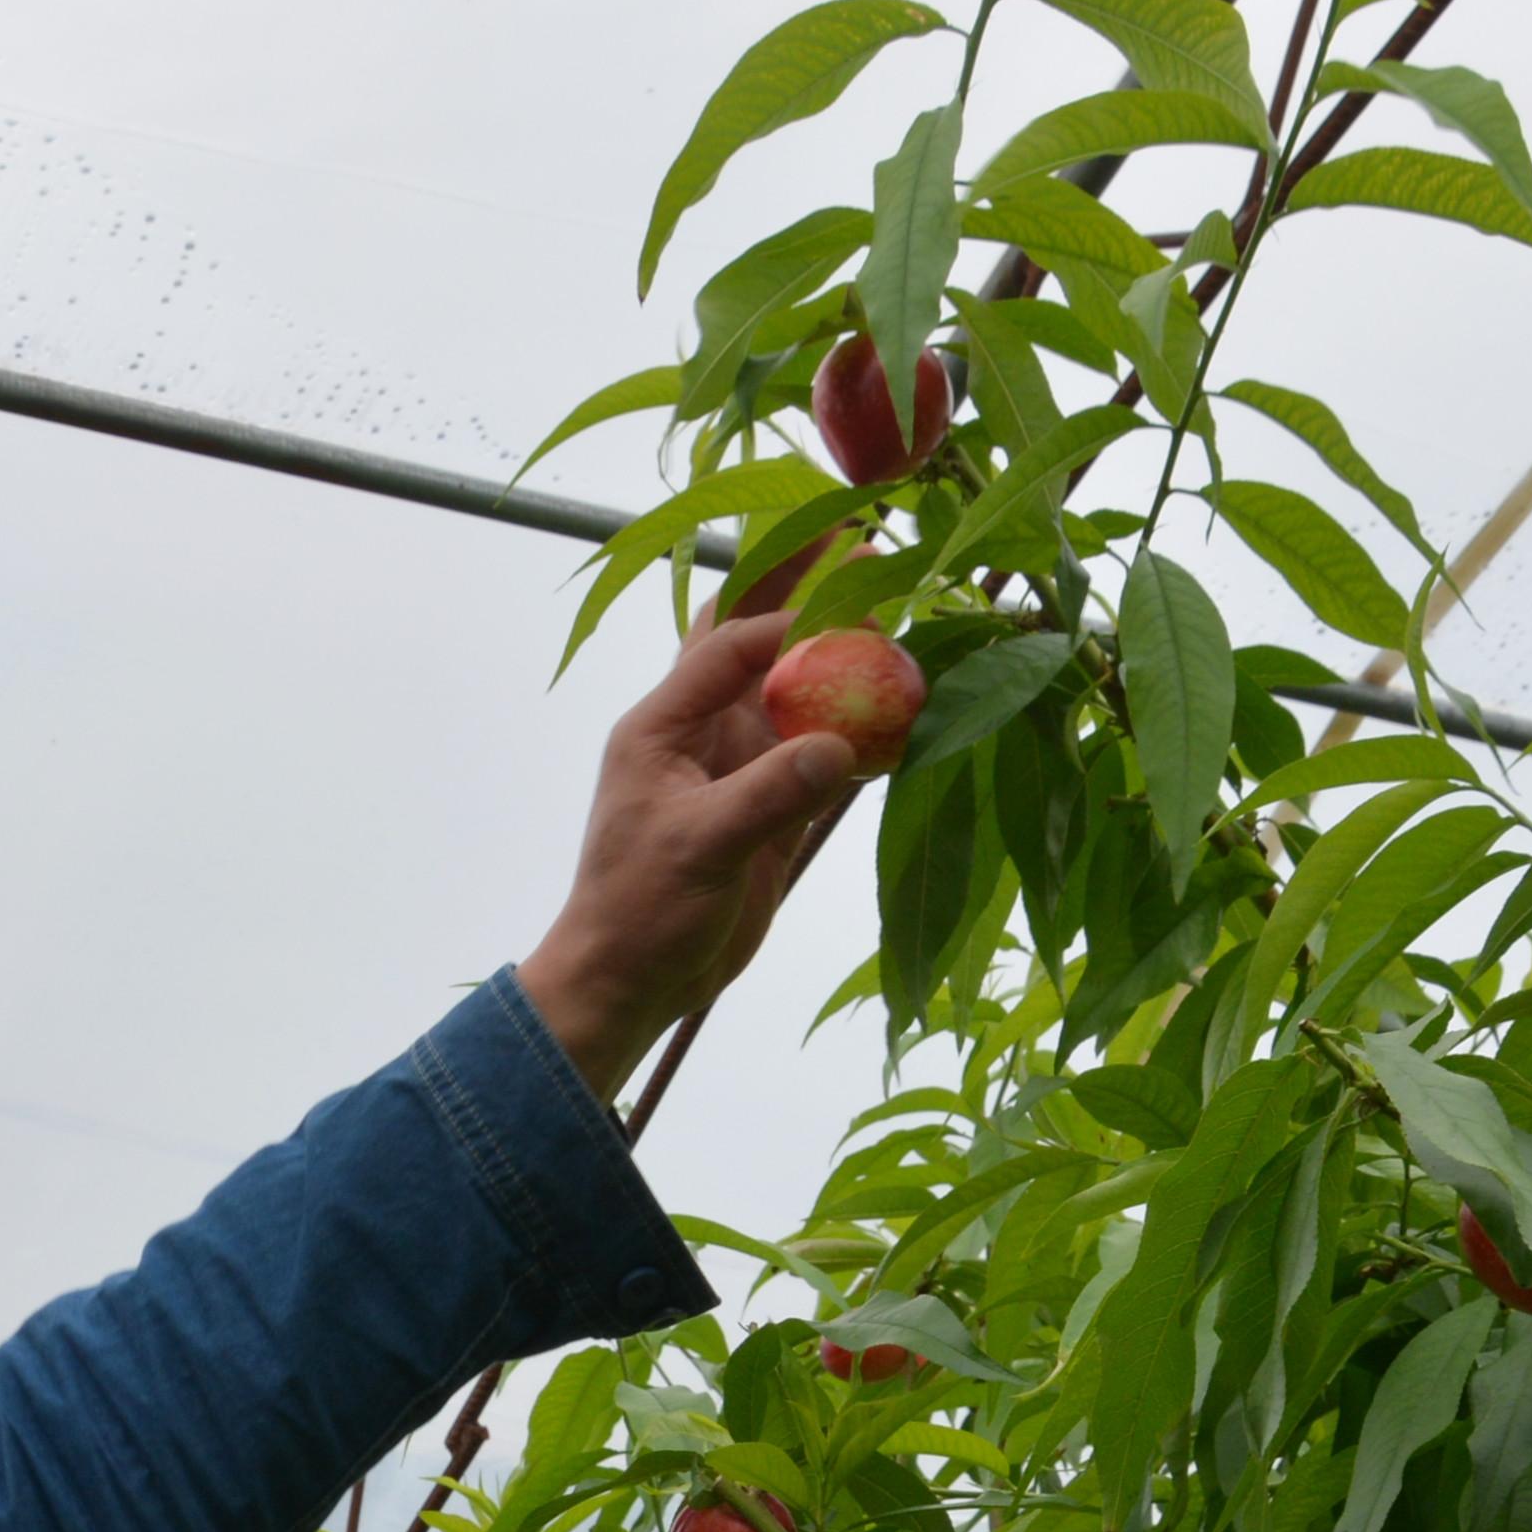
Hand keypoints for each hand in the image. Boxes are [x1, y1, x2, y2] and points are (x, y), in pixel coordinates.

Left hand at [515, 607, 873, 1103]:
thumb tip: (840, 746)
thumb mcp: (701, 847)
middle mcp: (699, 733)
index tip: (848, 596)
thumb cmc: (640, 909)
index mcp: (662, 724)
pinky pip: (817, 758)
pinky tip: (900, 716)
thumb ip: (769, 794)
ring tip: (900, 621)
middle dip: (803, 597)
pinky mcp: (766, 810)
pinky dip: (856, 737)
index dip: (784, 615)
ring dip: (840, 665)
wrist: (632, 982)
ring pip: (794, 698)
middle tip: (864, 549)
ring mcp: (735, 770)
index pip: (726, 644)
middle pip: (755, 646)